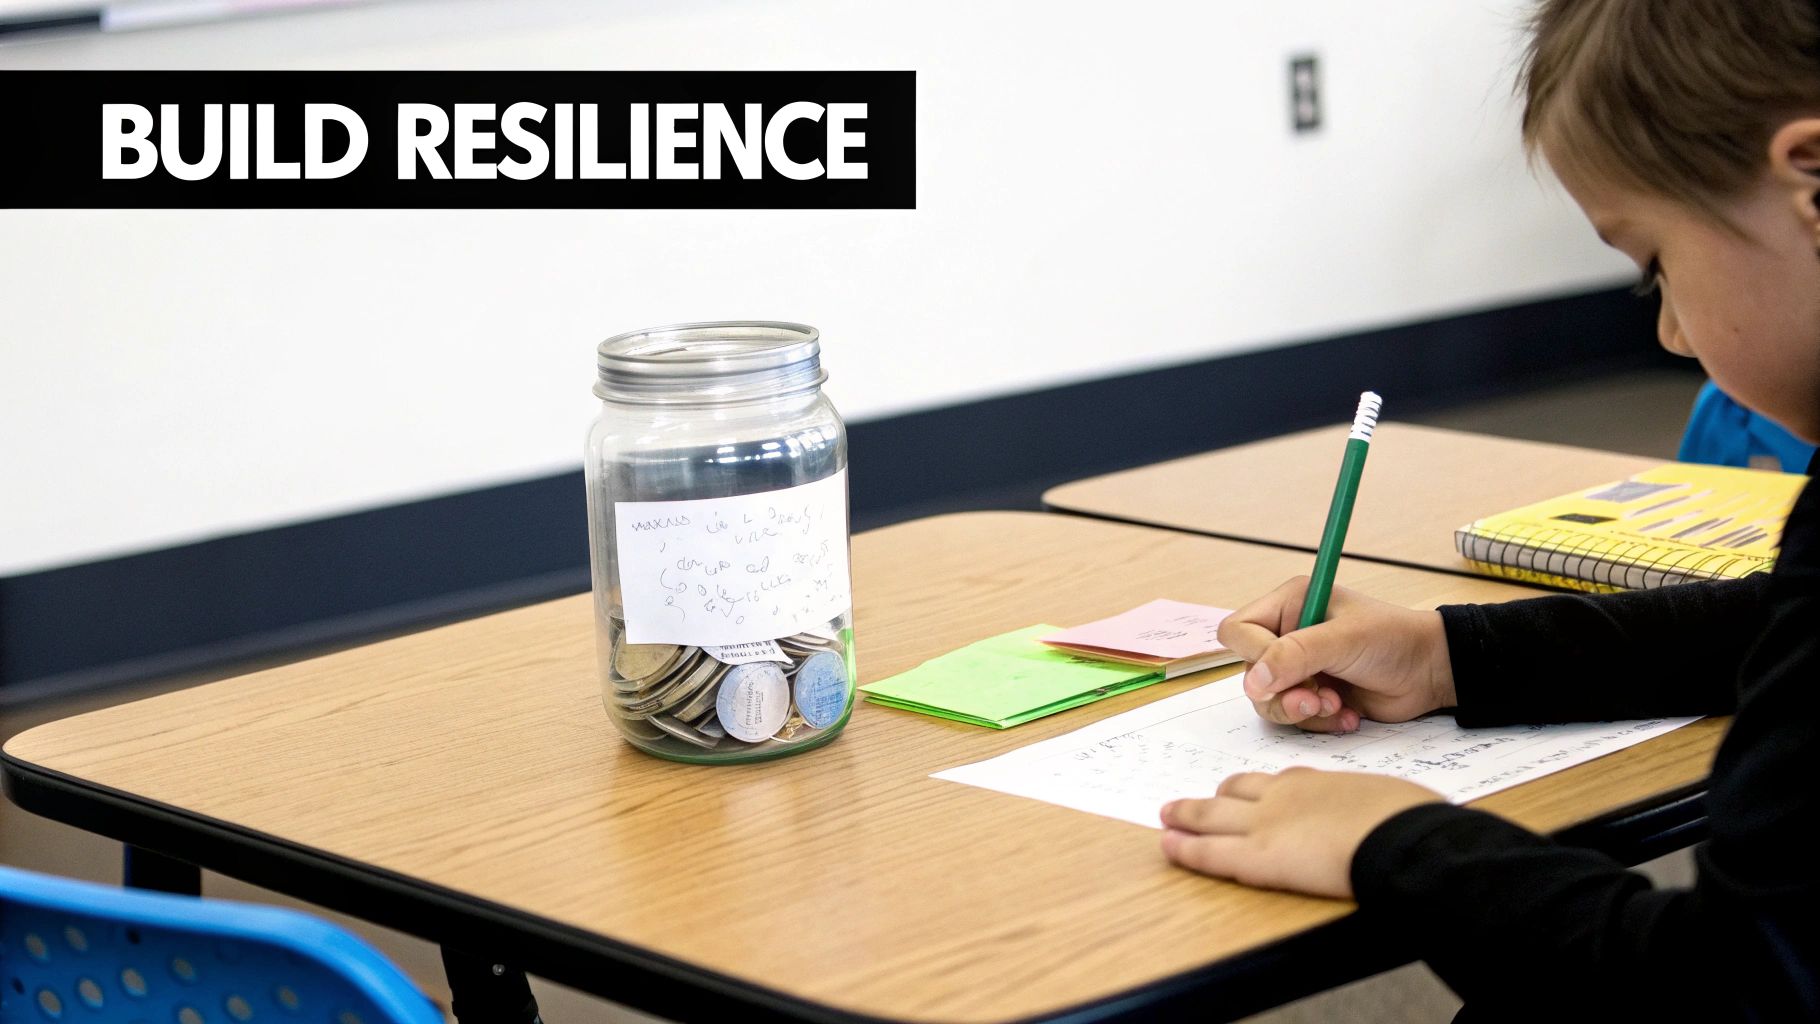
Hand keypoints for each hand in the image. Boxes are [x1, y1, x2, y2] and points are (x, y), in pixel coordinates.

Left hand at [1159, 768, 1442, 897]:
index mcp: (1318, 782)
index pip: (1276, 781)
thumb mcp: (1388, 801)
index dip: (1254, 789)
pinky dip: (1186, 849)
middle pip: (1236, 791)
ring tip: (1168, 816)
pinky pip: (1210, 851)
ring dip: (1188, 815)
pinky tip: (1168, 847)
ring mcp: (1266, 822)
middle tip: (1191, 802)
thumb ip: (1370, 808)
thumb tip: (1385, 818)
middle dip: (1212, 798)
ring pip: (1213, 814)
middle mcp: (1284, 795)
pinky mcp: (1256, 855)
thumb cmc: (1408, 820)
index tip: (1243, 792)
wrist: (1401, 837)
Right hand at [1217, 576, 1455, 732]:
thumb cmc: (1394, 640)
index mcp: (1289, 605)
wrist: (1431, 672)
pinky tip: (1348, 715)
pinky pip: (1294, 718)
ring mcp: (1300, 669)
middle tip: (1317, 698)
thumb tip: (1255, 681)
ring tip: (1336, 706)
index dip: (1254, 654)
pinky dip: (1319, 722)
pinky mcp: (1313, 696)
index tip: (1285, 671)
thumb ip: (1296, 655)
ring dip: (1302, 711)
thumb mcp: (1344, 640)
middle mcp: (1288, 635)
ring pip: (1269, 700)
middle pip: (1251, 672)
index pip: (1240, 630)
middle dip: (1284, 692)